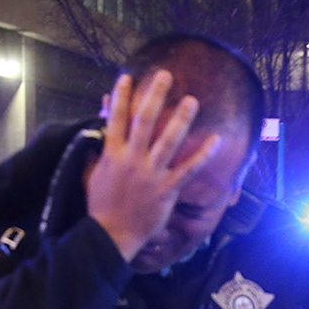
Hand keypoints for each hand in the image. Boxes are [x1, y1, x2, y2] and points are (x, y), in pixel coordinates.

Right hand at [86, 70, 224, 260]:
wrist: (111, 234)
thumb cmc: (101, 204)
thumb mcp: (91, 173)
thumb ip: (96, 149)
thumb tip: (98, 129)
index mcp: (112, 153)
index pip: (116, 118)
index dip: (121, 96)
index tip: (128, 77)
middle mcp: (132, 159)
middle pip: (144, 120)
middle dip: (155, 95)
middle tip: (165, 75)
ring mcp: (151, 173)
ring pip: (169, 140)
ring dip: (181, 118)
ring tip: (192, 100)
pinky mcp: (167, 188)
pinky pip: (189, 168)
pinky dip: (204, 154)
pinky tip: (216, 139)